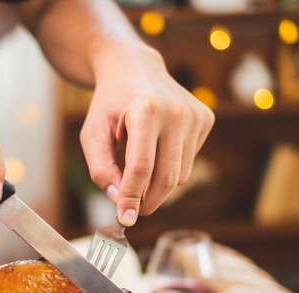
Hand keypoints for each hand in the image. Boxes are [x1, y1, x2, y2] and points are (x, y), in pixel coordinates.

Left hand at [80, 48, 213, 225]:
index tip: (125, 219)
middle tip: (132, 209)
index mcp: (146, 110)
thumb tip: (120, 200)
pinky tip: (157, 146)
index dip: (132, 198)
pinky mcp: (206, 119)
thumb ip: (101, 169)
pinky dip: (170, 165)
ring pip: (181, 175)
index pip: (142, 168)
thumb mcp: (92, 133)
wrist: (134, 67)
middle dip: (148, 201)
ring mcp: (196, 115)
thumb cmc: (110, 103)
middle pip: (166, 178)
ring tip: (139, 168)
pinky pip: (189, 161)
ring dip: (158, 184)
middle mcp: (176, 112)